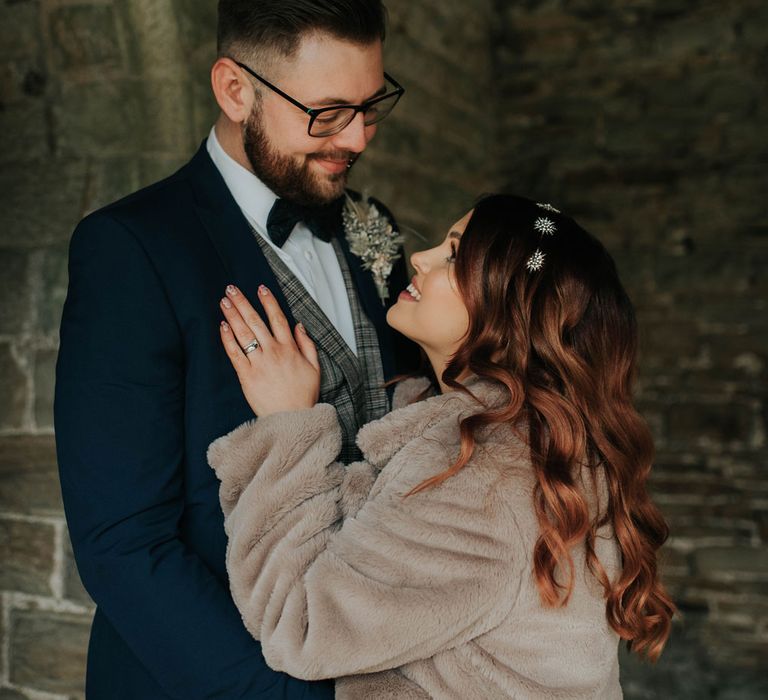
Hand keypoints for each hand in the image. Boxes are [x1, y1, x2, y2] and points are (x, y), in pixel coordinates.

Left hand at [219, 284, 319, 416]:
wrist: (292, 418)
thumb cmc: (303, 395)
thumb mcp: (315, 367)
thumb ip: (307, 344)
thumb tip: (299, 325)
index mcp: (290, 349)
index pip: (277, 318)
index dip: (268, 301)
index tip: (260, 288)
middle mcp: (274, 352)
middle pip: (256, 321)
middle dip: (243, 303)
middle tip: (232, 289)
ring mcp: (259, 363)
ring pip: (244, 334)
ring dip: (233, 315)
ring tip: (224, 302)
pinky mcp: (247, 376)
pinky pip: (235, 354)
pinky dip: (228, 339)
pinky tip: (223, 326)